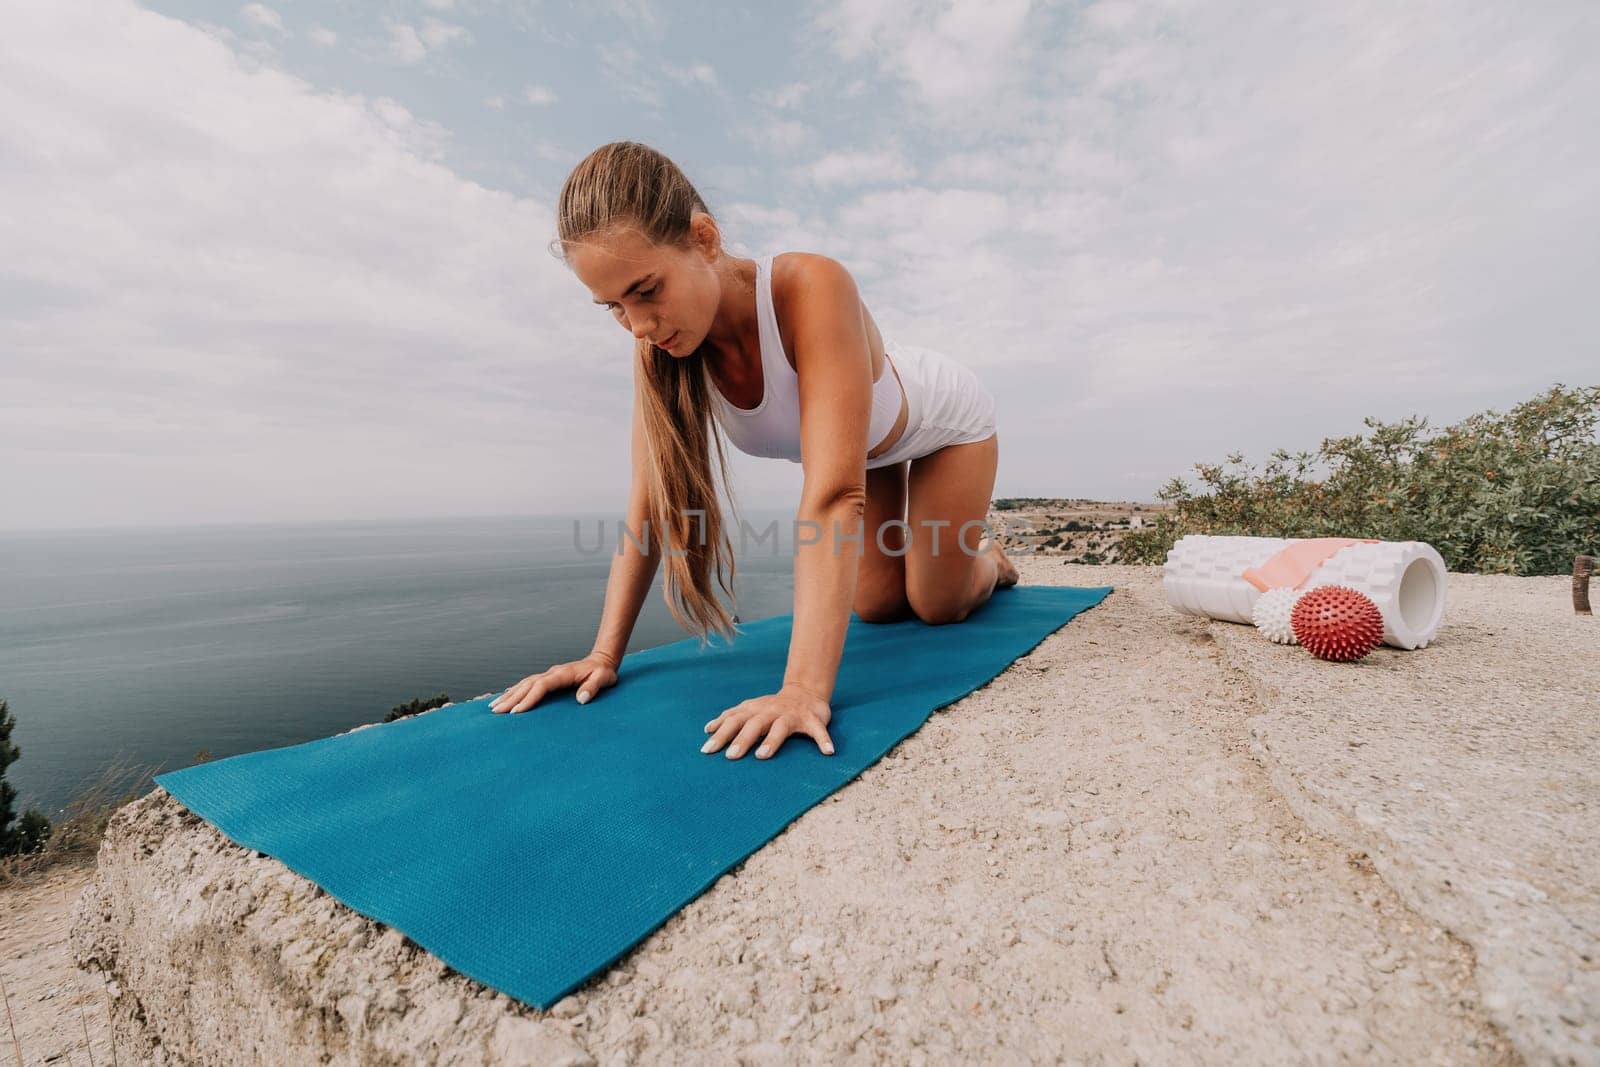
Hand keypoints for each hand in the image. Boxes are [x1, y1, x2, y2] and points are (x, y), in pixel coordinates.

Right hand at [490, 650, 618, 713]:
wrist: (602, 661)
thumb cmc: (603, 672)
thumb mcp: (604, 679)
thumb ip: (593, 687)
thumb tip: (582, 699)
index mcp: (563, 674)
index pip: (541, 686)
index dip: (529, 698)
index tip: (517, 712)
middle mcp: (552, 672)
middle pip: (527, 685)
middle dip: (511, 699)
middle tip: (495, 712)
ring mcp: (549, 674)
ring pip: (524, 684)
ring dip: (509, 695)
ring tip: (494, 707)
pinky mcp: (548, 677)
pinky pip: (528, 684)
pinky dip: (515, 690)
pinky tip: (506, 697)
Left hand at [701, 684, 835, 759]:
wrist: (805, 692)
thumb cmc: (772, 707)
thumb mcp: (751, 709)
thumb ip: (732, 718)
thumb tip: (708, 729)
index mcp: (755, 710)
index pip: (734, 720)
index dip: (721, 733)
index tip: (707, 749)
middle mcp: (771, 711)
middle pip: (754, 724)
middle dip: (742, 739)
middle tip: (730, 756)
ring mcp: (792, 715)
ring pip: (781, 727)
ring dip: (772, 741)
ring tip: (763, 756)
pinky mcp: (812, 720)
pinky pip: (818, 730)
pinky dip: (823, 740)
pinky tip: (828, 752)